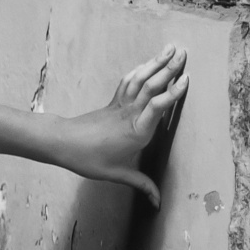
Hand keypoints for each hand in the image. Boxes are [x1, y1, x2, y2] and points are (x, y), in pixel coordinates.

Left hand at [53, 44, 188, 203]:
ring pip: (141, 79)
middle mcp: (130, 114)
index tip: (187, 79)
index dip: (173, 93)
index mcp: (136, 131)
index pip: (158, 107)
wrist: (62, 143)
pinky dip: (141, 69)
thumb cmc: (88, 160)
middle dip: (168, 68)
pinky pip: (129, 81)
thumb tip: (158, 202)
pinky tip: (150, 61)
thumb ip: (141, 184)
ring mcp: (121, 105)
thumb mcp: (116, 174)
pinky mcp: (114, 101)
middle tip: (185, 52)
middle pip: (151, 86)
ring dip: (156, 62)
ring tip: (171, 48)